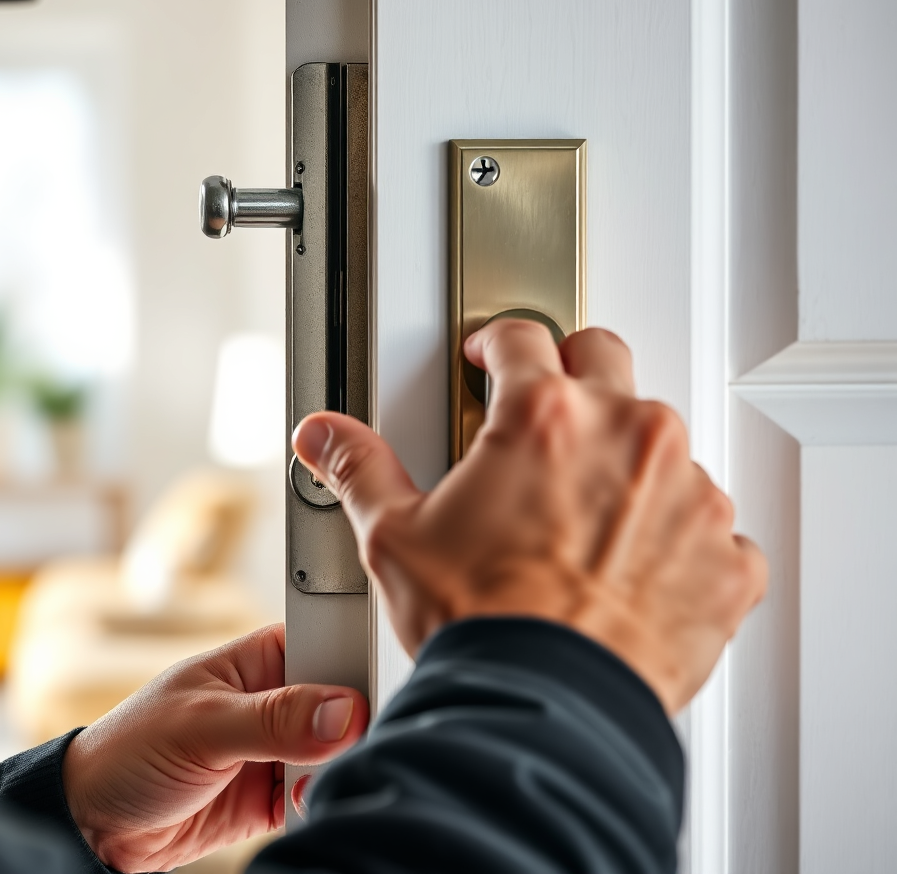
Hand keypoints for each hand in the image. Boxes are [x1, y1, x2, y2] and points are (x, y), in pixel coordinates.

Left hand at [62, 624, 367, 871]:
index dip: (348, 663)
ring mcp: (276, 748)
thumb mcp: (202, 725)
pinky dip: (316, 802)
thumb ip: (274, 717)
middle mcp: (274, 699)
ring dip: (332, 768)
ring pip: (333, 752)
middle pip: (339, 702)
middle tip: (340, 745)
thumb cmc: (129, 749)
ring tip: (309, 780)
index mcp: (260, 658)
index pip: (325, 643)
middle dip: (346, 726)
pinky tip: (299, 805)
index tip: (362, 692)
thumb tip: (342, 710)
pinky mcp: (272, 796)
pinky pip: (315, 794)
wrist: (93, 825)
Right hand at [292, 321, 767, 713]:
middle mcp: (627, 436)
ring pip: (663, 439)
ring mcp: (687, 492)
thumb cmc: (483, 628)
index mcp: (544, 417)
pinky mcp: (726, 556)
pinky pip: (712, 521)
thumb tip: (325, 436)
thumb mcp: (397, 538)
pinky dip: (679, 533)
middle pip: (605, 356)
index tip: (491, 356)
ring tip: (585, 514)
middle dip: (572, 371)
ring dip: (628, 459)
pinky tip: (637, 565)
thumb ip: (360, 470)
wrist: (549, 714)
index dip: (496, 342)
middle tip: (546, 416)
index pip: (521, 338)